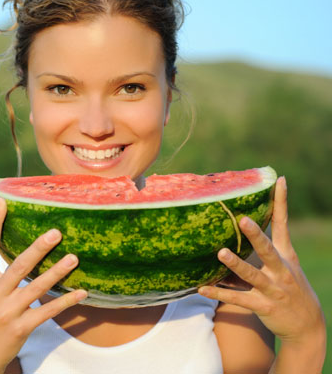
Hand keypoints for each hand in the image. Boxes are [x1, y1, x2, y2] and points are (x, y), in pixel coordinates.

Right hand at [0, 197, 86, 373]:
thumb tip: (8, 246)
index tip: (3, 201)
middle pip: (18, 266)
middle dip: (38, 248)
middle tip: (56, 232)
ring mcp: (6, 312)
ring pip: (36, 287)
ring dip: (57, 272)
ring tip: (74, 258)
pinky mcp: (20, 328)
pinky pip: (47, 311)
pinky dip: (65, 301)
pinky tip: (81, 292)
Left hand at [199, 177, 325, 370]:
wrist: (307, 327)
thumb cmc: (288, 290)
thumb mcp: (282, 268)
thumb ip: (260, 252)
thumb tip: (235, 234)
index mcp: (286, 256)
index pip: (284, 225)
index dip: (282, 203)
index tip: (280, 181)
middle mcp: (281, 271)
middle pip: (268, 250)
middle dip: (256, 236)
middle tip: (243, 220)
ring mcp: (273, 290)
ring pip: (252, 275)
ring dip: (236, 265)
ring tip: (220, 252)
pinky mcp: (264, 306)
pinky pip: (238, 299)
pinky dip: (219, 293)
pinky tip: (201, 288)